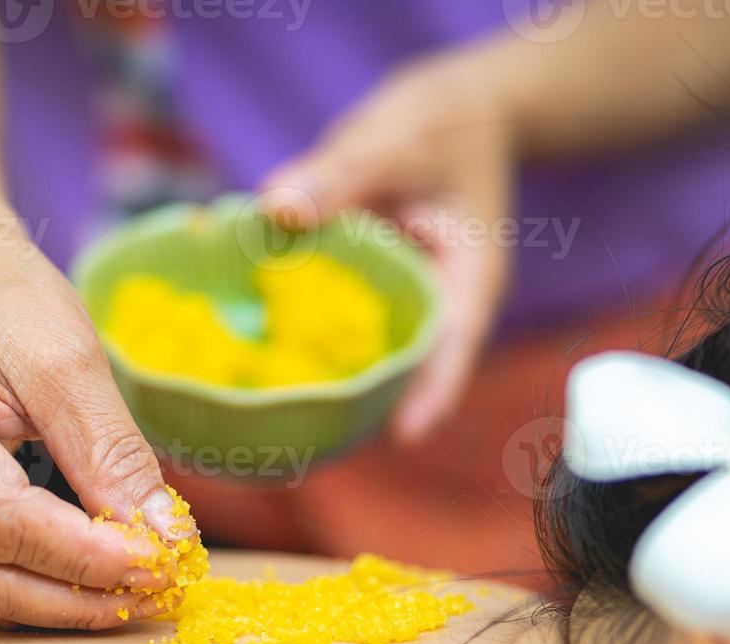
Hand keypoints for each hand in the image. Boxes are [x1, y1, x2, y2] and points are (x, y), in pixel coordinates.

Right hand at [0, 219, 193, 628]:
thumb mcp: (68, 358)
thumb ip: (111, 454)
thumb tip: (161, 541)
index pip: (3, 524)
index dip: (88, 558)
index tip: (163, 565)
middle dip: (77, 596)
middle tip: (157, 592)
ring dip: (57, 601)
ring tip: (133, 593)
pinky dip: (30, 581)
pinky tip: (88, 578)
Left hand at [258, 57, 515, 441]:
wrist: (459, 111)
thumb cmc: (440, 124)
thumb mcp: (394, 139)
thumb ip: (339, 173)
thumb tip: (276, 208)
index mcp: (469, 279)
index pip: (455, 347)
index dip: (432, 395)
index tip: (405, 438)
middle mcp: (440, 303)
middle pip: (411, 371)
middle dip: (370, 409)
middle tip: (315, 446)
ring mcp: (408, 303)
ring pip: (375, 358)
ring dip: (335, 385)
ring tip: (282, 427)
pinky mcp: (376, 293)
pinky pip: (345, 328)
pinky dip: (309, 341)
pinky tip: (259, 359)